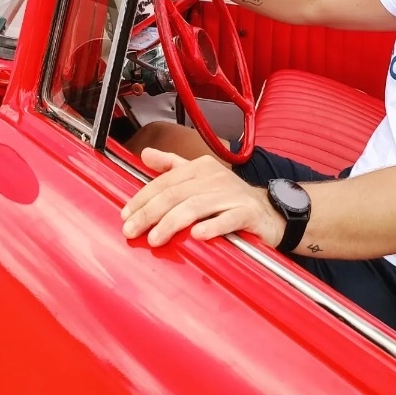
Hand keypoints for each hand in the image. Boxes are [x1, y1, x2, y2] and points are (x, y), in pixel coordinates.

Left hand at [121, 149, 284, 248]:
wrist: (269, 211)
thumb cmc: (230, 196)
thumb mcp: (200, 176)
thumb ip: (171, 166)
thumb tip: (145, 154)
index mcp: (200, 167)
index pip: (165, 181)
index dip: (143, 197)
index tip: (126, 214)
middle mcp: (214, 178)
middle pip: (176, 194)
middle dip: (150, 213)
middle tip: (132, 230)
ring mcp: (231, 195)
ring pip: (196, 207)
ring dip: (172, 223)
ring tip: (155, 239)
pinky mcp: (247, 213)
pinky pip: (227, 219)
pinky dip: (212, 227)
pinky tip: (197, 236)